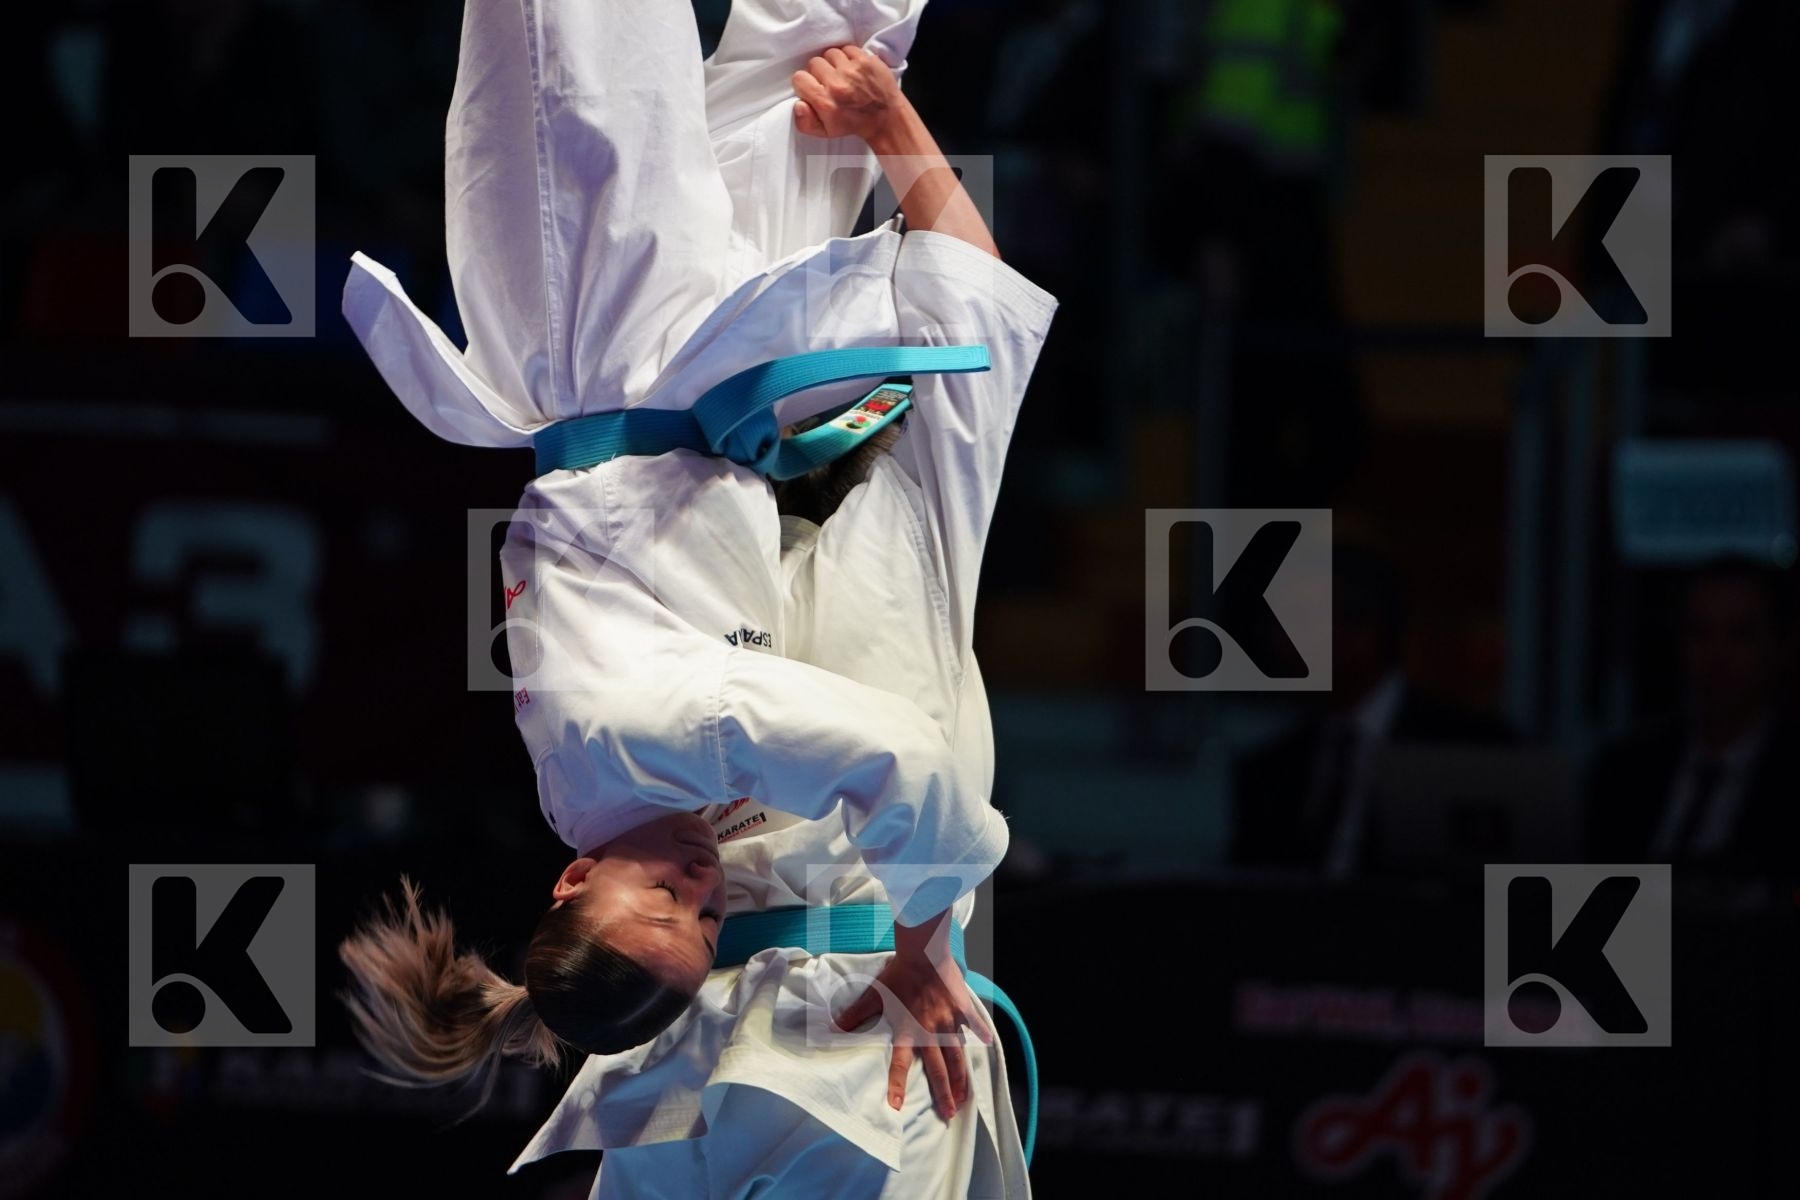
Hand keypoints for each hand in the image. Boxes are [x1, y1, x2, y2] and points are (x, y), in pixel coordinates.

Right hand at [791, 44, 905, 142]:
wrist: (885, 117)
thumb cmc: (853, 124)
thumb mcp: (825, 131)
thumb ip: (805, 121)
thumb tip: (798, 105)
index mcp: (825, 102)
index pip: (799, 78)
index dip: (805, 83)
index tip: (814, 88)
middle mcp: (837, 84)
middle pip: (814, 63)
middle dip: (819, 72)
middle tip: (830, 82)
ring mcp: (852, 70)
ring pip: (830, 53)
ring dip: (833, 62)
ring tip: (841, 74)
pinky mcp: (866, 60)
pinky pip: (847, 48)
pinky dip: (848, 56)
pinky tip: (852, 68)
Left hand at [832, 911, 994, 1120]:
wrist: (923, 952)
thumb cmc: (898, 973)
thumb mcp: (873, 994)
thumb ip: (856, 1014)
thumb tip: (832, 1027)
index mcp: (908, 1030)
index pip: (901, 1064)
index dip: (898, 1086)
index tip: (897, 1107)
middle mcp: (930, 1032)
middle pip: (939, 1069)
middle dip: (944, 1094)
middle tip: (949, 1114)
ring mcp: (949, 1022)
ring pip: (958, 1056)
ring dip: (961, 1078)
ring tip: (966, 1095)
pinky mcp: (962, 1009)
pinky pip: (974, 1025)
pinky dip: (980, 1033)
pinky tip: (987, 1042)